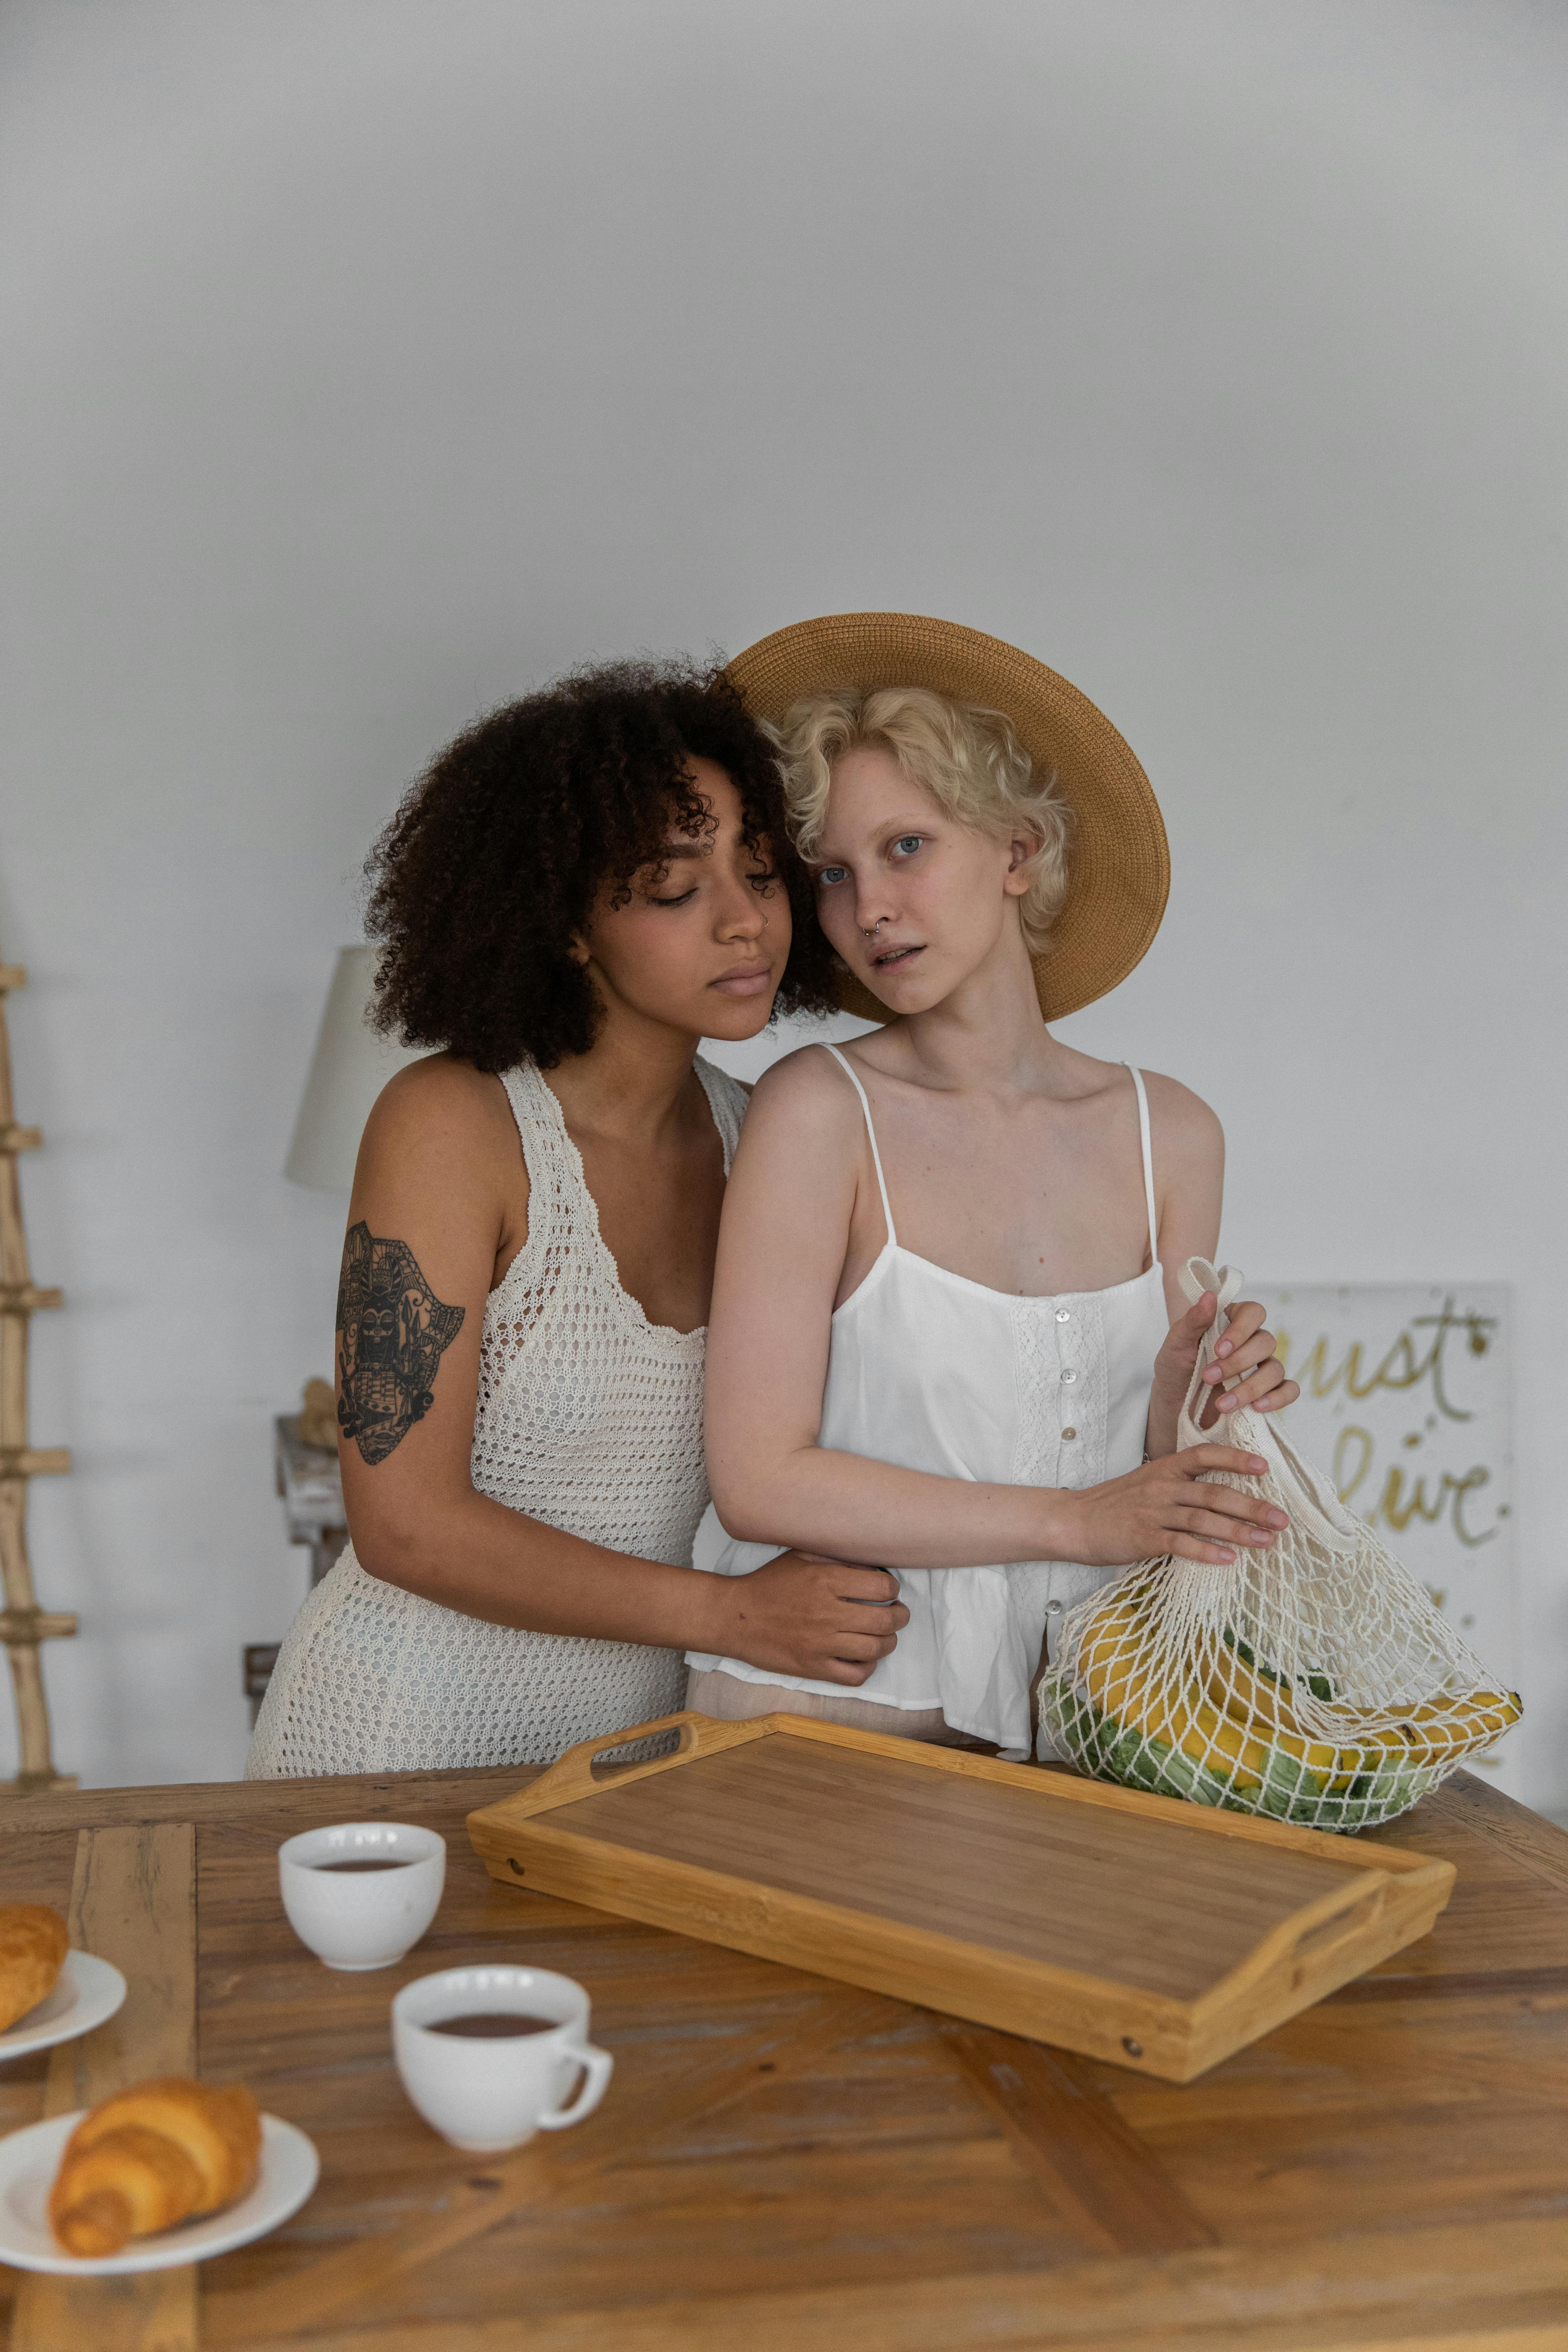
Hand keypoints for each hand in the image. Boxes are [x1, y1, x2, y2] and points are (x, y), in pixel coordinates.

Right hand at [710, 1550, 909, 1687]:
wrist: (735, 1617)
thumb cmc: (769, 1584)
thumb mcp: (800, 1557)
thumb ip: (836, 1558)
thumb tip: (872, 1566)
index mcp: (825, 1580)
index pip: (882, 1588)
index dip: (892, 1589)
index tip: (888, 1591)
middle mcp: (827, 1613)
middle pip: (885, 1620)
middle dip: (900, 1616)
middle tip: (898, 1613)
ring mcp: (820, 1644)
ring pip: (875, 1649)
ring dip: (889, 1642)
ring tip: (885, 1636)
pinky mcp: (813, 1667)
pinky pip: (854, 1675)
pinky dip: (867, 1667)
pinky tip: (864, 1657)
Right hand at [1056, 1445, 1288, 1568]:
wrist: (1074, 1521)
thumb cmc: (1115, 1504)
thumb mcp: (1149, 1482)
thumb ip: (1181, 1483)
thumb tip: (1223, 1493)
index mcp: (1166, 1468)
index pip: (1205, 1455)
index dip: (1236, 1458)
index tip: (1264, 1466)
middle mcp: (1162, 1487)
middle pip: (1214, 1492)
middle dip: (1252, 1506)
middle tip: (1281, 1518)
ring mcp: (1153, 1512)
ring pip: (1203, 1518)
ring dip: (1239, 1531)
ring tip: (1266, 1541)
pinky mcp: (1144, 1538)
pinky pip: (1181, 1545)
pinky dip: (1206, 1552)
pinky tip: (1228, 1560)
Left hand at [1147, 1290, 1299, 1454]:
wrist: (1174, 1403)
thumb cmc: (1175, 1367)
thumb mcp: (1176, 1344)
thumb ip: (1193, 1321)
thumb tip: (1209, 1296)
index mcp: (1231, 1322)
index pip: (1254, 1313)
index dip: (1241, 1330)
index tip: (1219, 1350)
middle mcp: (1251, 1341)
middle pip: (1266, 1342)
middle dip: (1238, 1363)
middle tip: (1209, 1378)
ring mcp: (1262, 1366)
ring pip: (1275, 1369)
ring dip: (1250, 1387)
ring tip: (1222, 1404)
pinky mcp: (1267, 1391)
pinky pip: (1289, 1390)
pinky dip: (1279, 1398)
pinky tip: (1257, 1407)